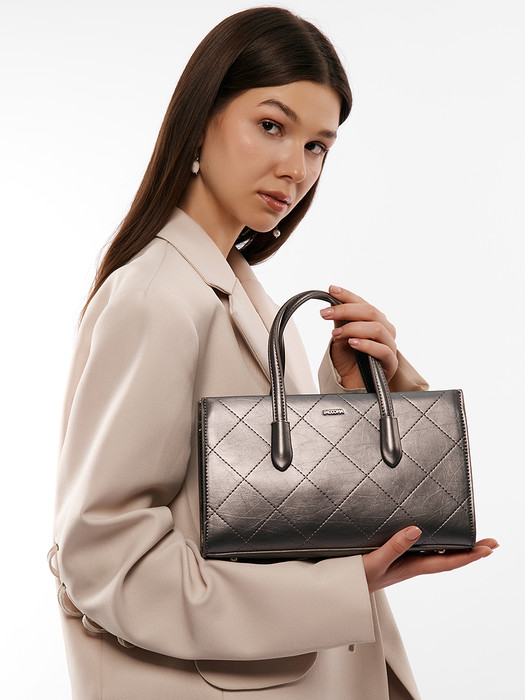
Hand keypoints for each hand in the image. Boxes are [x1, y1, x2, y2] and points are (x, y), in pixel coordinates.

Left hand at [320, 285, 397, 387]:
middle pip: (371, 312)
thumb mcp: (340, 337)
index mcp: (375, 320)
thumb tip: (332, 301)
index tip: (331, 290)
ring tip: (335, 334)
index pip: (363, 302)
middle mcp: (386, 330)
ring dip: (353, 328)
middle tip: (325, 314)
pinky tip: (352, 343)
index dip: (347, 295)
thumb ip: (340, 321)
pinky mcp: (390, 363)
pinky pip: (383, 350)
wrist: (351, 384)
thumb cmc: (349, 360)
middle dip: (345, 310)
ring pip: (378, 328)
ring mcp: (390, 346)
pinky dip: (366, 345)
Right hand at [363, 526, 498, 593]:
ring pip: (437, 555)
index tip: (488, 549)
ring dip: (456, 549)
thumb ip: (394, 546)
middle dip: (470, 552)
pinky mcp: (396, 558)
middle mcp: (412, 565)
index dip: (469, 556)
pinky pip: (423, 551)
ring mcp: (405, 562)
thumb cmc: (356, 580)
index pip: (447, 562)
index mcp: (411, 567)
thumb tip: (417, 530)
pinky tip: (434, 539)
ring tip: (471, 541)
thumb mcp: (375, 562)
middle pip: (448, 559)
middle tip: (491, 543)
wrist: (342, 590)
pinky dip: (436, 545)